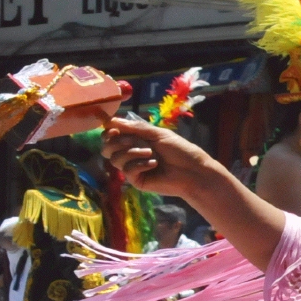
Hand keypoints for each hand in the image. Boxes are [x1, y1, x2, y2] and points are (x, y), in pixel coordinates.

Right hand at [102, 117, 231, 200]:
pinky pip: (127, 170)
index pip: (111, 136)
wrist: (193, 171)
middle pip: (107, 148)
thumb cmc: (180, 150)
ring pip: (115, 159)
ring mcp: (133, 168)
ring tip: (150, 153)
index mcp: (136, 140)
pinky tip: (154, 164)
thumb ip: (136, 127)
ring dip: (132, 152)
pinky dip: (139, 164)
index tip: (113, 129)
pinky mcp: (137, 180)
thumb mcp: (158, 134)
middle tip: (132, 140)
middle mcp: (131, 154)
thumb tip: (111, 120)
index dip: (108, 132)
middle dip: (116, 142)